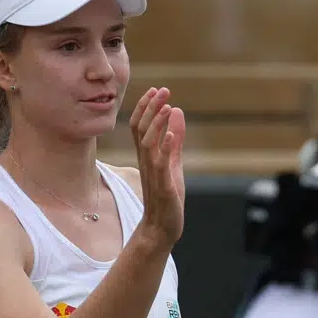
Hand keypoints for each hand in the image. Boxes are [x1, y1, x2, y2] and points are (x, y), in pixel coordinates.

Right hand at [128, 87, 184, 248]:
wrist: (161, 228)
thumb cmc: (166, 196)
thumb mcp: (173, 163)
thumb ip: (174, 139)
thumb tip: (177, 112)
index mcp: (147, 156)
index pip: (140, 126)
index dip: (145, 107)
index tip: (155, 89)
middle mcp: (146, 163)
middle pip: (142, 130)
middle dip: (151, 109)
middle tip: (163, 90)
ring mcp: (154, 175)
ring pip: (148, 145)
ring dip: (157, 124)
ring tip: (167, 107)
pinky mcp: (163, 187)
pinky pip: (160, 166)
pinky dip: (164, 149)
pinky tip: (169, 135)